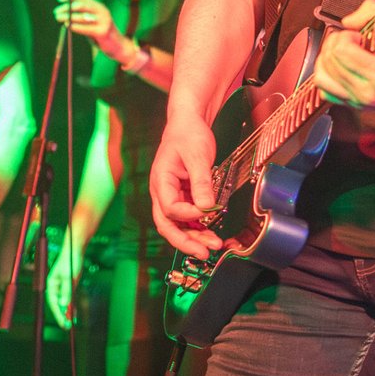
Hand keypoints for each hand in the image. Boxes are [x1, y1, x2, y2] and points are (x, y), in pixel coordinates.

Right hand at [45, 234, 84, 328]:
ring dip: (67, 312)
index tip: (63, 322)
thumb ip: (66, 290)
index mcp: (51, 284)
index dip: (58, 314)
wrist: (76, 249)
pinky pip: (69, 298)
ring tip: (71, 323)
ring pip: (64, 302)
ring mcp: (62, 286)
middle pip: (57, 304)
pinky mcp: (69, 285)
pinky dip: (71, 306)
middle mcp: (55, 287)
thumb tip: (64, 304)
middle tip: (67, 326)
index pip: (53, 302)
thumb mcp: (69, 276)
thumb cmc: (70, 261)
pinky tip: (74, 313)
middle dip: (62, 315)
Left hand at [53, 0, 129, 62]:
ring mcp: (104, 21)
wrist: (119, 47)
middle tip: (56, 11)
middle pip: (82, 5)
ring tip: (58, 18)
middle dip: (67, 7)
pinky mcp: (102, 32)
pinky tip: (68, 26)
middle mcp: (103, 12)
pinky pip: (85, 28)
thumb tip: (65, 12)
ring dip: (68, 16)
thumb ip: (82, 17)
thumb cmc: (102, 35)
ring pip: (82, 15)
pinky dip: (75, 26)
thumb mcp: (93, 22)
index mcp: (100, 7)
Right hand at [149, 115, 222, 258]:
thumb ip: (201, 182)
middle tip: (205, 252)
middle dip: (186, 241)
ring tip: (213, 245)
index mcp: (160, 180)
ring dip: (194, 237)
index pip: (170, 208)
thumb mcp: (197, 156)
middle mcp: (162, 192)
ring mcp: (171, 195)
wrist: (188, 123)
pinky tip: (212, 233)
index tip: (207, 211)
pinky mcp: (182, 196)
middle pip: (167, 225)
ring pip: (177, 225)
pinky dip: (198, 227)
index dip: (188, 215)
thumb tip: (206, 207)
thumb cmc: (188, 134)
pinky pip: (187, 217)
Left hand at [312, 0, 374, 111]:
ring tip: (345, 51)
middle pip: (329, 61)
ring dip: (328, 58)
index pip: (341, 50)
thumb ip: (372, 12)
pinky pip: (327, 92)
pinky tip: (342, 65)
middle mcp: (368, 94)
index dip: (348, 35)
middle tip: (356, 40)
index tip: (362, 35)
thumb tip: (348, 21)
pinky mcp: (357, 106)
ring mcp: (361, 103)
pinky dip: (328, 75)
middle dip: (338, 43)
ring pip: (322, 78)